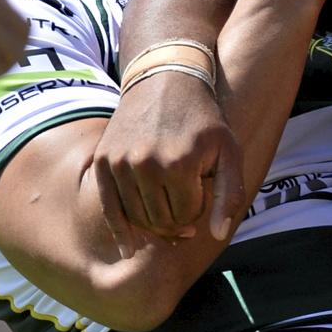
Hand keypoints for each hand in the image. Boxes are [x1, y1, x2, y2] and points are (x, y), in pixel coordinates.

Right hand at [93, 75, 248, 244]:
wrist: (164, 81)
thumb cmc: (203, 121)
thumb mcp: (229, 153)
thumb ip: (229, 195)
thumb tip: (216, 235)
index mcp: (179, 164)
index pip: (187, 216)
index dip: (197, 213)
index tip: (201, 195)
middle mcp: (145, 164)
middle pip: (161, 220)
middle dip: (177, 221)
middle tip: (186, 210)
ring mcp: (120, 163)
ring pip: (137, 217)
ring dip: (154, 223)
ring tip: (168, 212)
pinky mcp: (102, 161)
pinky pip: (109, 207)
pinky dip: (120, 230)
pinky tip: (129, 250)